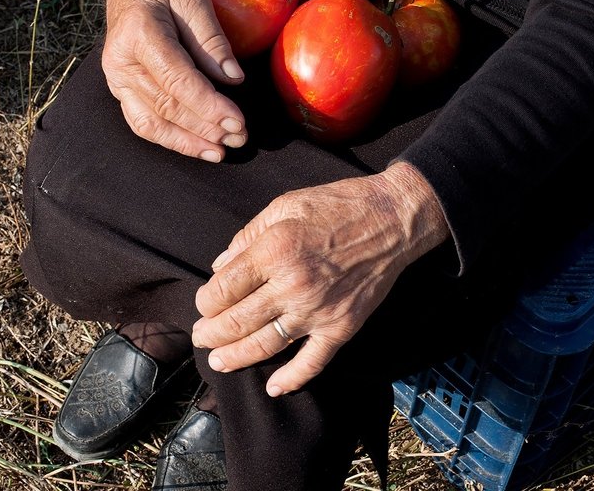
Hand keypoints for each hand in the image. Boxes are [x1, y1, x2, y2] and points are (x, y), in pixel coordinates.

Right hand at [102, 0, 246, 161]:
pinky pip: (142, 122)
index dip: (208, 105)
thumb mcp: (194, 0)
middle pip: (166, 105)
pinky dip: (171, 139)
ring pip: (152, 122)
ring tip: (221, 150)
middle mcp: (120, 60)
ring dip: (189, 141)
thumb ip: (212, 39)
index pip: (177, 79)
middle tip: (240, 137)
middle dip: (205, 126)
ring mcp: (115, 78)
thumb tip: (234, 79)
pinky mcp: (118, 89)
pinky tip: (198, 147)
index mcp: (139, 32)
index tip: (238, 120)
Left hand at [191, 162, 449, 395]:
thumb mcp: (284, 205)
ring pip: (265, 346)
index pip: (221, 290)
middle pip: (236, 322)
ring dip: (236, 357)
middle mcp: (291, 285)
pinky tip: (274, 388)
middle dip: (210, 334)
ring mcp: (317, 310)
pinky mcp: (342, 326)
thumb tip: (220, 266)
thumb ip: (247, 236)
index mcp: (273, 251)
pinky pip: (312, 362)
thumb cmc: (336, 205)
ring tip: (219, 361)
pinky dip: (291, 379)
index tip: (205, 302)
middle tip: (201, 336)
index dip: (205, 301)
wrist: (392, 219)